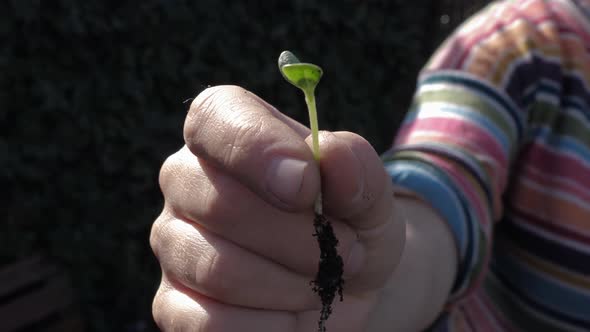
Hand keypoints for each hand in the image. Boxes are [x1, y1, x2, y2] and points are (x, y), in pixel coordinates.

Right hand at [150, 85, 405, 330]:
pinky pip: (209, 323)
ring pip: (220, 269)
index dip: (258, 149)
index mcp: (226, 134)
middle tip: (346, 249)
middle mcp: (188, 182)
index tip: (307, 186)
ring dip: (292, 285)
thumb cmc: (348, 224)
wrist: (344, 284)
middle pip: (222, 205)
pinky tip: (288, 314)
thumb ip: (357, 167)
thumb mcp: (370, 193)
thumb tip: (332, 156)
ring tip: (322, 280)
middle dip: (301, 238)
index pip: (215, 118)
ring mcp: (175, 244)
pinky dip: (268, 325)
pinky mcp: (174, 303)